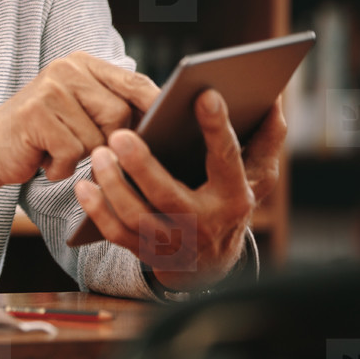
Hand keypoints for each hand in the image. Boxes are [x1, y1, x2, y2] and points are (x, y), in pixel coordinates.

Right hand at [0, 52, 159, 192]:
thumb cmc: (43, 134)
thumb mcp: (79, 112)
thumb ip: (112, 108)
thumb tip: (163, 122)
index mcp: (81, 64)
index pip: (132, 81)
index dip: (155, 104)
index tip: (171, 125)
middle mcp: (66, 69)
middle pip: (119, 114)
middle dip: (109, 142)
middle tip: (84, 148)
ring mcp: (49, 90)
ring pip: (96, 138)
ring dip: (82, 158)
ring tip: (59, 152)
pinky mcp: (35, 115)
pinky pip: (73, 152)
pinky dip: (63, 168)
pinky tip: (46, 161)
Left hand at [74, 90, 286, 291]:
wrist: (212, 264)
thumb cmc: (229, 201)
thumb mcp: (256, 175)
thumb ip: (267, 137)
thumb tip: (275, 97)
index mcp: (233, 195)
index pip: (226, 158)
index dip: (217, 126)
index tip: (204, 93)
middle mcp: (204, 222)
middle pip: (169, 195)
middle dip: (142, 165)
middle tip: (119, 134)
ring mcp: (174, 242)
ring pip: (138, 217)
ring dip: (114, 186)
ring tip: (98, 154)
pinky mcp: (147, 254)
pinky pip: (118, 234)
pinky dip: (98, 211)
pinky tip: (84, 186)